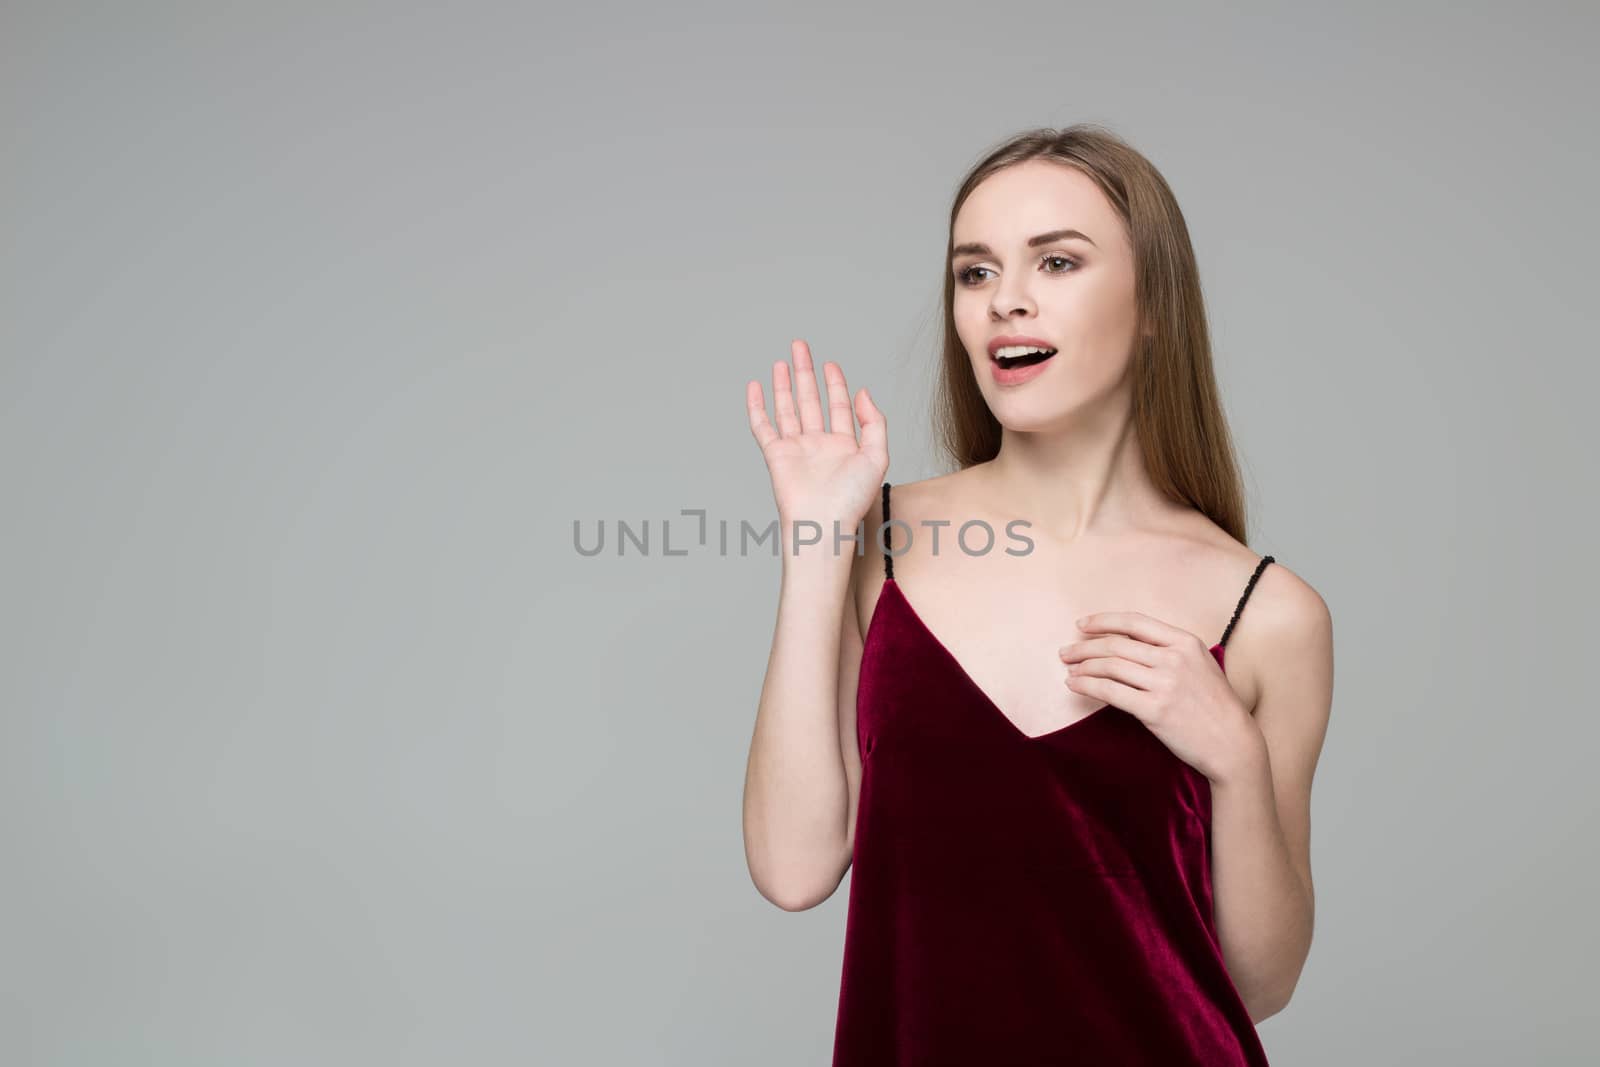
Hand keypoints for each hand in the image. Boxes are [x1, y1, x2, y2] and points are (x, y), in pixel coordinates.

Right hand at [746, 339, 887, 543]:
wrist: (823, 523)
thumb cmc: (851, 500)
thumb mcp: (877, 457)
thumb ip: (874, 422)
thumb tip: (863, 392)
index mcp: (844, 446)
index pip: (839, 406)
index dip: (835, 384)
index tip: (831, 364)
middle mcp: (818, 445)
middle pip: (810, 400)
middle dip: (806, 372)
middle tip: (800, 346)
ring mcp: (795, 449)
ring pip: (787, 409)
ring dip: (784, 384)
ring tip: (782, 361)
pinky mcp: (775, 455)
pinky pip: (762, 426)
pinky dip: (757, 406)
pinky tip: (755, 386)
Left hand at [1058, 612, 1261, 782]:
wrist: (1233, 743)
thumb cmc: (1215, 706)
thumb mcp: (1200, 665)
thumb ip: (1169, 651)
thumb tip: (1127, 645)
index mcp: (1185, 642)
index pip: (1134, 622)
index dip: (1103, 621)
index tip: (1082, 625)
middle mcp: (1174, 658)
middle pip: (1116, 644)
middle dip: (1084, 647)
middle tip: (1066, 652)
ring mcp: (1165, 684)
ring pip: (1110, 666)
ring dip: (1082, 667)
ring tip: (1069, 670)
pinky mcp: (1154, 709)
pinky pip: (1110, 692)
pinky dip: (1087, 686)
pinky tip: (1074, 685)